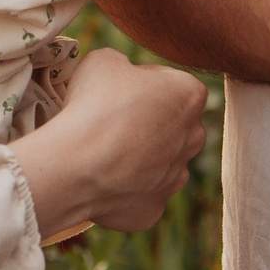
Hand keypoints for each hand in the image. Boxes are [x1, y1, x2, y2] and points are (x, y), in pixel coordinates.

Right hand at [11, 48, 208, 235]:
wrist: (76, 165)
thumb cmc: (94, 105)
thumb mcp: (104, 60)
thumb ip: (123, 64)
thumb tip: (122, 74)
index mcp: (189, 95)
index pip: (172, 83)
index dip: (143, 83)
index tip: (118, 89)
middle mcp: (193, 138)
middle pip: (173, 125)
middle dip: (148, 123)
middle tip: (111, 120)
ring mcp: (175, 178)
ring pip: (160, 163)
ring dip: (138, 157)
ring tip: (102, 152)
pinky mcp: (154, 209)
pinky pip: (140, 195)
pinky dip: (123, 190)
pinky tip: (99, 180)